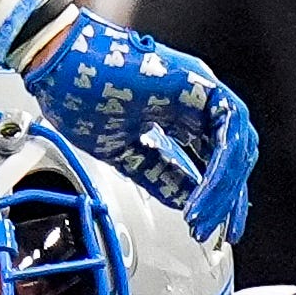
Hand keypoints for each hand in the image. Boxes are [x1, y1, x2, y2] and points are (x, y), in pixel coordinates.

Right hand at [0, 0, 257, 242]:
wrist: (59, 64)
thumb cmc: (78, 94)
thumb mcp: (125, 151)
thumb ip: (158, 173)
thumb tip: (184, 200)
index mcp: (176, 109)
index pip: (212, 157)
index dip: (213, 193)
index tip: (208, 223)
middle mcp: (194, 98)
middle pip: (232, 154)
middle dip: (229, 197)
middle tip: (221, 230)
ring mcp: (198, 88)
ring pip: (237, 145)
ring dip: (225, 189)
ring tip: (208, 220)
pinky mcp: (197, 84)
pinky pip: (228, 133)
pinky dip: (220, 171)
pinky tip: (205, 196)